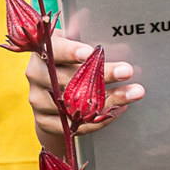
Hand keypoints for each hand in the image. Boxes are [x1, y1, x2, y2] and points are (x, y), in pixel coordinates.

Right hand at [26, 31, 142, 147]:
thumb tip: (123, 48)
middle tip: (126, 71)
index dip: (70, 51)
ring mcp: (38, 99)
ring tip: (133, 93)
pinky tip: (118, 110)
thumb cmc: (71, 59)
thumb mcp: (78, 45)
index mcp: (44, 50)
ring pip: (74, 105)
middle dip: (101, 75)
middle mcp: (36, 74)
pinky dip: (98, 120)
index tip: (90, 52)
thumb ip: (93, 45)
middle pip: (68, 79)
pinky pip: (74, 125)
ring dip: (108, 100)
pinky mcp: (45, 121)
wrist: (53, 89)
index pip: (54, 50)